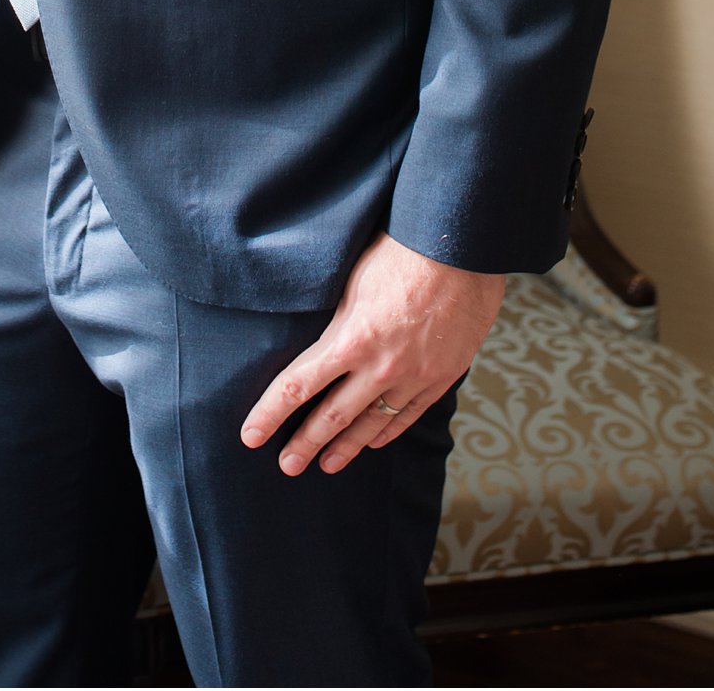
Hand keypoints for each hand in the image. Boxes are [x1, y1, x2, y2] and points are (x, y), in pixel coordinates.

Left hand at [240, 231, 503, 475]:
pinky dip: (387, 432)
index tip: (250, 436)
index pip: (298, 386)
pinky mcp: (441, 376)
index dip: (270, 413)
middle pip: (332, 417)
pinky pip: (408, 415)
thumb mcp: (353, 280)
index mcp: (351, 338)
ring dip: (345, 448)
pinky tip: (372, 443)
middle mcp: (381, 367)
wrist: (462, 247)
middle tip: (287, 466)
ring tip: (326, 465)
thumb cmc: (401, 250)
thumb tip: (314, 340)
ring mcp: (414, 376)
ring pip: (372, 425)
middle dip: (305, 444)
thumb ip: (336, 319)